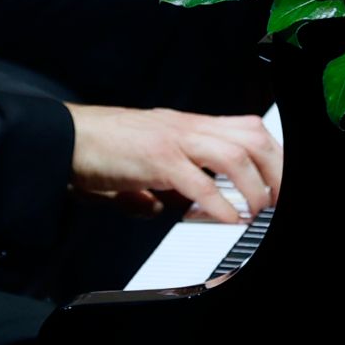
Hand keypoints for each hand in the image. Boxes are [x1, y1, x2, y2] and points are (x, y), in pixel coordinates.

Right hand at [64, 104, 280, 224]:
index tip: (280, 183)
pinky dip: (219, 204)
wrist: (64, 137)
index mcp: (186, 124)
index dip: (272, 155)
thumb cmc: (98, 147)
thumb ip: (155, 183)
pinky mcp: (155, 159)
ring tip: (257, 212)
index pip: (247, 128)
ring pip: (234, 155)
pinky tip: (226, 220)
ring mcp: (172, 140)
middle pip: (252, 137)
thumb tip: (159, 207)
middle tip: (279, 200)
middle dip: (276, 171)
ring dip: (254, 187)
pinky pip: (198, 182)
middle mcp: (185, 126)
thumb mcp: (139, 163)